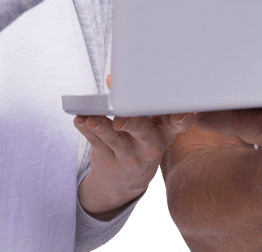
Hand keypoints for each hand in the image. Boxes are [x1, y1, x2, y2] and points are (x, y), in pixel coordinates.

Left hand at [75, 87, 193, 218]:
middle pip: (143, 133)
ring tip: (91, 119)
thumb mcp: (148, 124)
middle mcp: (150, 145)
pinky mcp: (110, 161)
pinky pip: (97, 144)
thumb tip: (113, 79)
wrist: (127, 181)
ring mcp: (129, 156)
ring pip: (115, 140)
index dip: (181, 118)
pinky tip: (80, 120)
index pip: (177, 125)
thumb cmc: (140, 141)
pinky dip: (87, 131)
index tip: (178, 113)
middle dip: (132, 124)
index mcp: (165, 132)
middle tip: (120, 120)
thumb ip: (136, 101)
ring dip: (102, 128)